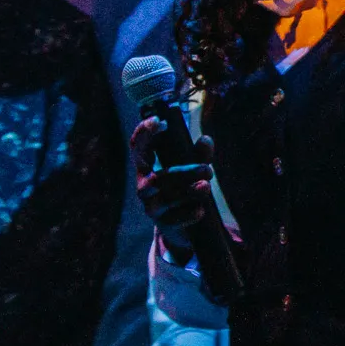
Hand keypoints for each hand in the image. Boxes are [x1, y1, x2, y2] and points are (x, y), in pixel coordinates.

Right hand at [130, 117, 213, 259]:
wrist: (179, 222)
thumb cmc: (182, 186)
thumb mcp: (191, 167)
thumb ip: (199, 154)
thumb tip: (206, 139)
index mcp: (146, 167)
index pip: (137, 148)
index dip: (144, 133)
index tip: (159, 121)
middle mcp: (144, 186)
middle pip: (156, 178)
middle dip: (183, 173)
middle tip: (207, 169)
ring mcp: (152, 207)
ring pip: (167, 198)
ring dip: (190, 191)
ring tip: (207, 186)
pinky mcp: (163, 224)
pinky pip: (175, 219)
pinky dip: (189, 214)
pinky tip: (201, 210)